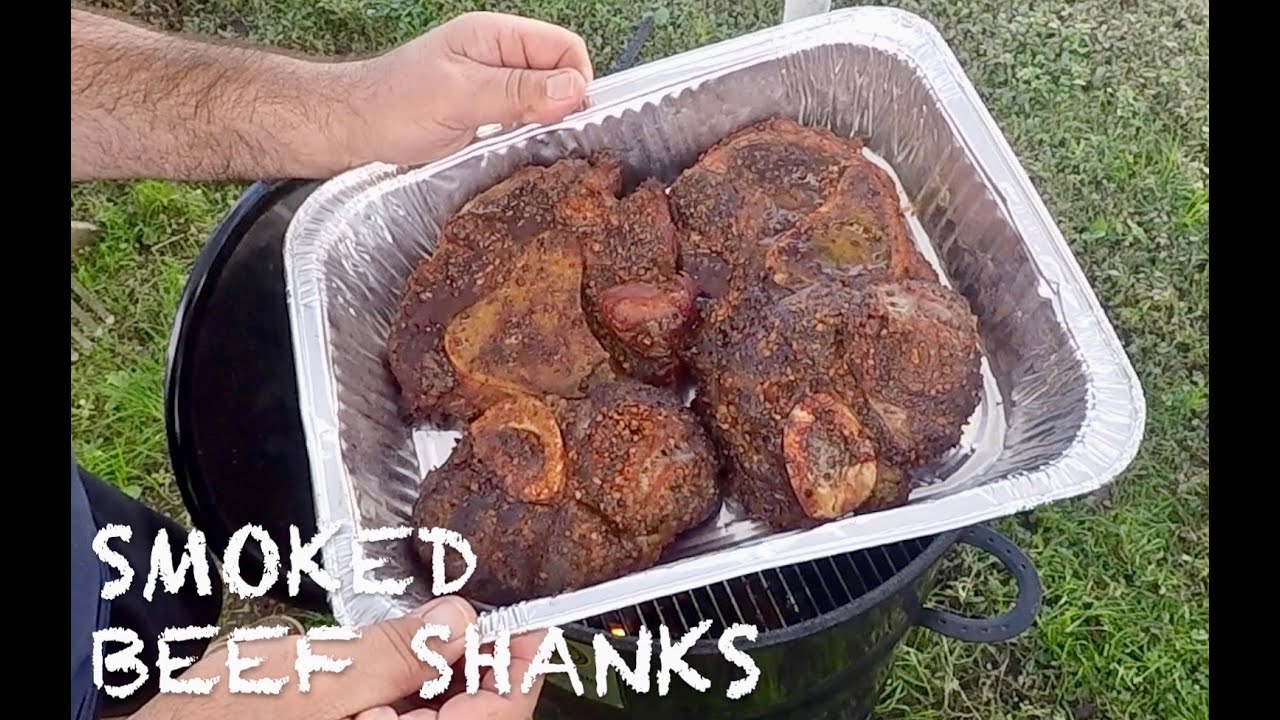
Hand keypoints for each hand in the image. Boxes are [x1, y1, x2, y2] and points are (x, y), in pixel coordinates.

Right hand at [132, 597, 549, 719]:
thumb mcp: (315, 679)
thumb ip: (396, 654)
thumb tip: (459, 623)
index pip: (497, 715)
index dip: (520, 664)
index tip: (533, 620)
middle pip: (470, 713)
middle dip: (477, 662)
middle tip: (478, 611)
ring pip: (434, 714)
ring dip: (439, 674)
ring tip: (430, 631)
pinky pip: (395, 716)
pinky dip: (403, 688)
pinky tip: (391, 660)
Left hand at [341, 11, 594, 166]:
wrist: (351, 130)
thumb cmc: (392, 105)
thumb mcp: (459, 97)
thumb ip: (516, 91)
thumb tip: (572, 89)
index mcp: (494, 36)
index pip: (564, 48)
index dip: (575, 81)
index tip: (565, 117)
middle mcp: (498, 57)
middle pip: (558, 75)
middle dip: (561, 106)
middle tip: (542, 136)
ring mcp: (492, 86)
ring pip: (544, 100)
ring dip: (543, 124)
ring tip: (523, 145)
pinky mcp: (486, 115)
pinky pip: (524, 121)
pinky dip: (527, 136)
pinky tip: (512, 151)